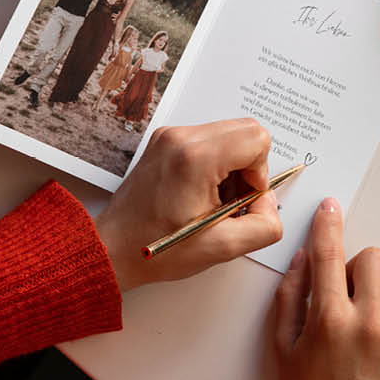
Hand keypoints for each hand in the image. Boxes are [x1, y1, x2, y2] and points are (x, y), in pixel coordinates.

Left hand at [93, 118, 282, 291]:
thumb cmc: (156, 249)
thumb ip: (265, 225)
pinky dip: (217, 161)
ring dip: (234, 164)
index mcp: (195, 158)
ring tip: (213, 197)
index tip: (241, 198)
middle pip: (247, 130)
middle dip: (249, 166)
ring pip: (231, 132)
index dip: (260, 172)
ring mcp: (171, 135)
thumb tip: (268, 201)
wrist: (111, 248)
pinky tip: (201, 190)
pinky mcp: (166, 139)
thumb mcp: (223, 248)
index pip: (257, 139)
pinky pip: (211, 137)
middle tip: (230, 198)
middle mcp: (181, 137)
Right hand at [274, 198, 379, 379]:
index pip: (329, 255)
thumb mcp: (285, 352)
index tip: (331, 209)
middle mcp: (370, 323)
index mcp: (330, 322)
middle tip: (347, 295)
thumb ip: (291, 299)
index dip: (328, 226)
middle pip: (375, 257)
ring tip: (367, 320)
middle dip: (358, 268)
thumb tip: (306, 258)